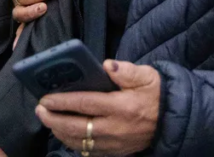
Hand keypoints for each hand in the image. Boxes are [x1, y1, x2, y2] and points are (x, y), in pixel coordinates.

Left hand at [35, 60, 159, 155]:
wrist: (173, 120)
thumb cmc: (155, 94)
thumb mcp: (146, 76)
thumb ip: (127, 70)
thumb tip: (107, 65)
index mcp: (121, 107)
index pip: (85, 104)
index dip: (62, 101)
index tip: (46, 98)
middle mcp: (115, 128)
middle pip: (77, 127)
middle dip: (54, 119)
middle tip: (40, 109)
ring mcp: (114, 143)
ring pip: (80, 143)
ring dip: (60, 132)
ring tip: (47, 120)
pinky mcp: (116, 152)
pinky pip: (89, 152)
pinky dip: (73, 144)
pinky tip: (64, 134)